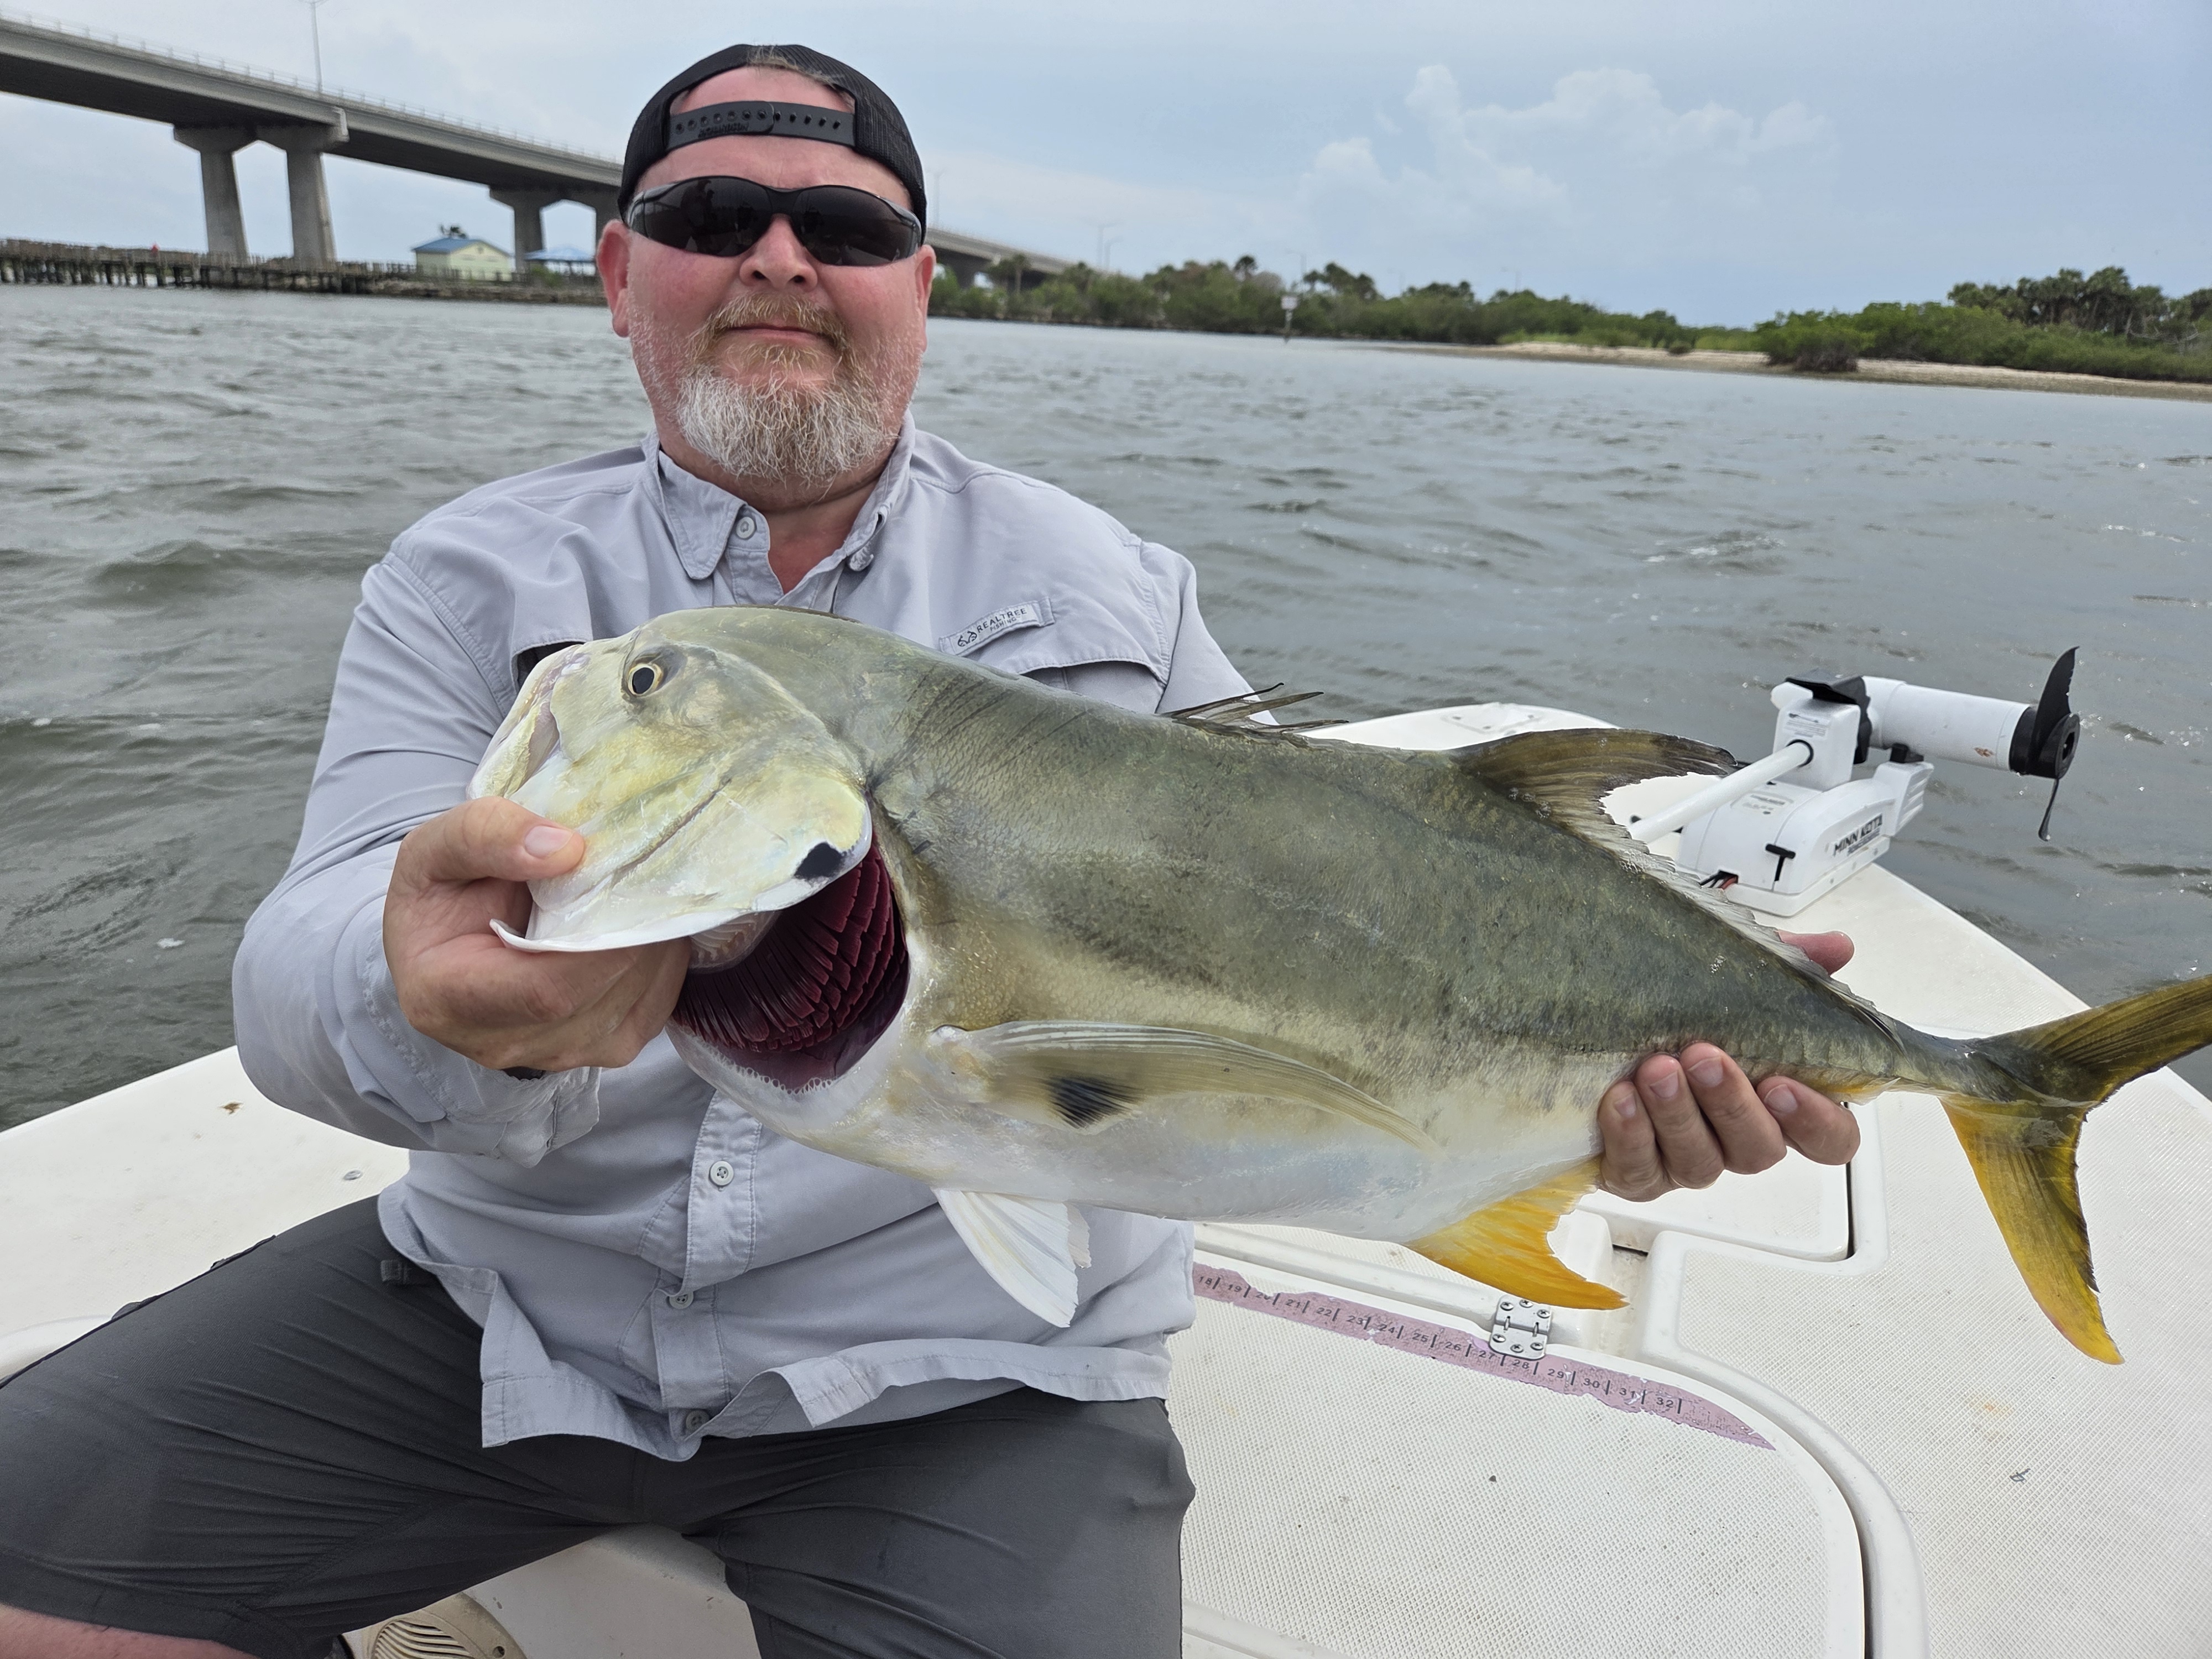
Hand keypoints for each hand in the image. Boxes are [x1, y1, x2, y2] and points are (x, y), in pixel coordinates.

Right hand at [384, 797, 689, 1074]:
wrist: (448, 941)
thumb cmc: (440, 897)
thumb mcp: (435, 849)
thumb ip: (484, 836)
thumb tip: (565, 849)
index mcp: (447, 1000)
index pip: (546, 991)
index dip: (599, 942)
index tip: (621, 881)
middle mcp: (501, 1042)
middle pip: (598, 994)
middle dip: (633, 930)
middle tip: (643, 870)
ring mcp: (556, 1054)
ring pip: (635, 1001)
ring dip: (653, 943)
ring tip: (639, 893)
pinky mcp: (602, 1050)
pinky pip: (654, 1006)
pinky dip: (662, 961)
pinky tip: (642, 925)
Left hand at [1597, 930, 1862, 1200]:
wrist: (1594, 1037)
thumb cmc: (1678, 1019)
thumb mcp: (1732, 980)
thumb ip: (1789, 968)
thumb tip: (1834, 947)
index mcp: (1774, 1105)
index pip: (1828, 1138)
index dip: (1817, 1122)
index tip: (1783, 1085)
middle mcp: (1735, 1139)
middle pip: (1758, 1149)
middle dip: (1731, 1104)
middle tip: (1704, 1057)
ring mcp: (1686, 1161)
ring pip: (1700, 1162)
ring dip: (1678, 1115)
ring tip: (1655, 1069)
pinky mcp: (1636, 1174)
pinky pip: (1639, 1171)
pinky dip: (1630, 1136)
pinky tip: (1620, 1100)